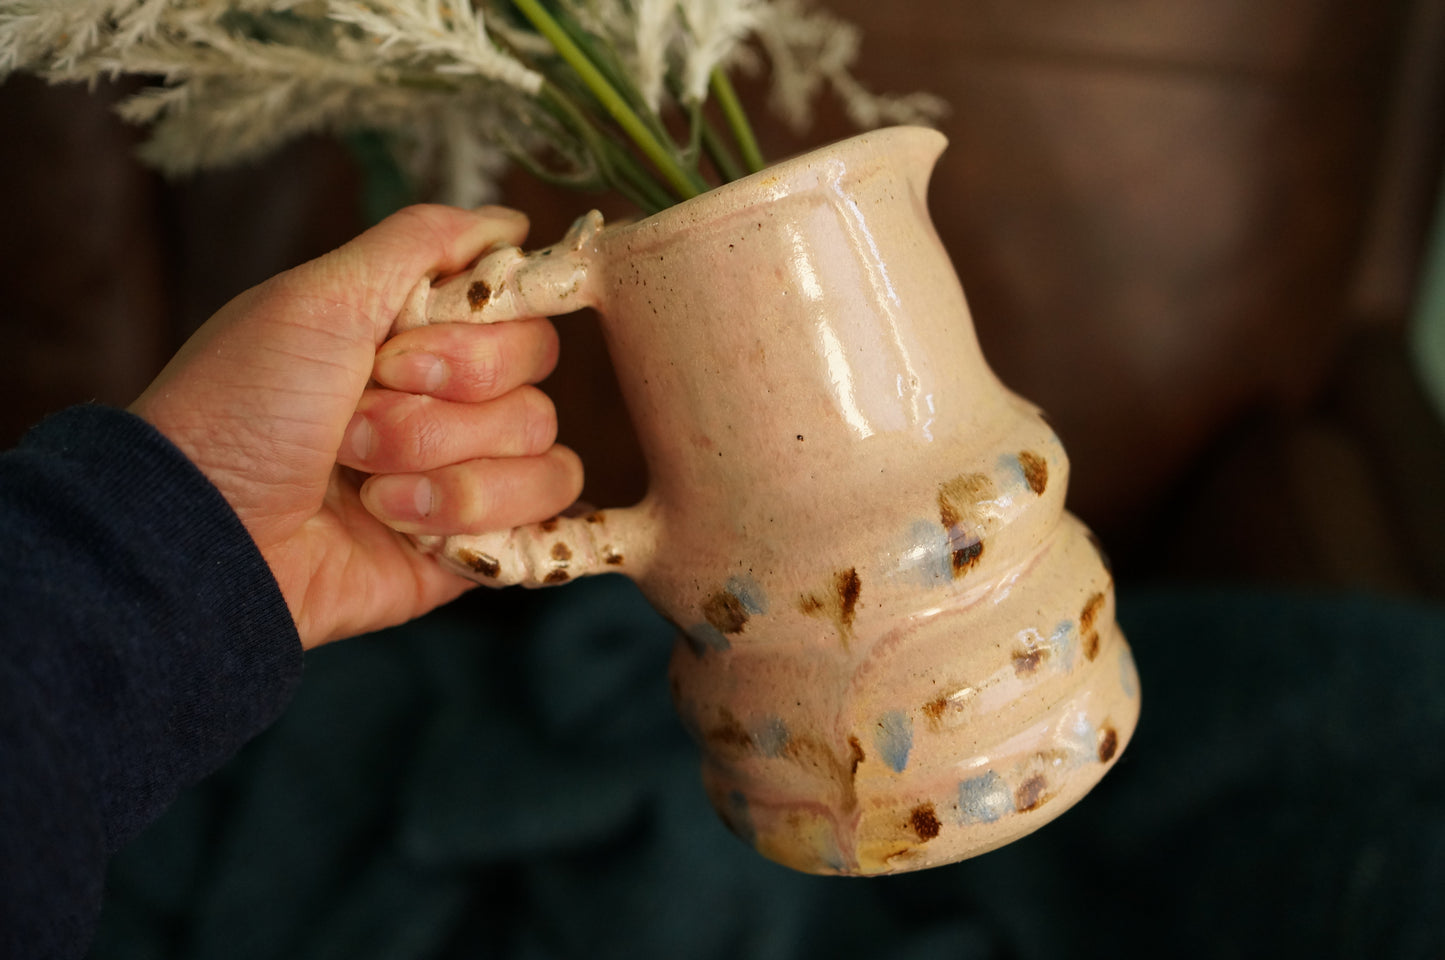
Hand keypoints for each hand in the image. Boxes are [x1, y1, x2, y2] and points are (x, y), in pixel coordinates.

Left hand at [130, 205, 583, 647]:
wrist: (208, 539)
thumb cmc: (241, 412)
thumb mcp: (319, 297)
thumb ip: (421, 241)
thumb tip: (510, 221)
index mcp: (411, 333)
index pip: (515, 308)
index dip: (473, 333)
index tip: (395, 352)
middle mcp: (445, 398)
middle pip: (533, 374)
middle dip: (442, 405)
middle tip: (353, 424)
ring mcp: (463, 471)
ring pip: (543, 446)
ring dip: (443, 465)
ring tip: (365, 486)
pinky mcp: (475, 542)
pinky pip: (544, 513)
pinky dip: (471, 513)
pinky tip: (402, 526)